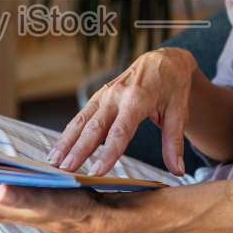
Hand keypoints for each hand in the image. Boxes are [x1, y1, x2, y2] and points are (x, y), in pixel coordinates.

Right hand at [49, 48, 197, 176]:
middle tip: (66, 171)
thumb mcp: (180, 112)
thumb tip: (178, 171)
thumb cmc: (173, 87)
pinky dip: (68, 134)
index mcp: (138, 99)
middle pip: (94, 127)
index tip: (97, 172)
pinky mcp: (98, 97)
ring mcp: (104, 94)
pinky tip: (58, 150)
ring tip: (52, 163)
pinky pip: (80, 117)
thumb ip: (174, 142)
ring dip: (66, 142)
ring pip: (81, 121)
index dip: (108, 152)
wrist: (164, 60)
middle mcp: (117, 95)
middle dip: (79, 150)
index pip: (120, 131)